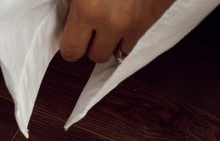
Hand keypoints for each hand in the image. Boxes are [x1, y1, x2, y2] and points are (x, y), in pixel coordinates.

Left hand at [60, 0, 174, 63]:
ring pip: (118, 52)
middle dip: (91, 43)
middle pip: (95, 56)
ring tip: (109, 20)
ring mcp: (134, 23)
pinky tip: (125, 17)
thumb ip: (72, 0)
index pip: (71, 51)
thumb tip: (68, 6)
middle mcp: (111, 22)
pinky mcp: (151, 19)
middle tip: (90, 24)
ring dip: (111, 41)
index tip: (70, 35)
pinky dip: (128, 34)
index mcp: (88, 8)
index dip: (69, 44)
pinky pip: (136, 41)